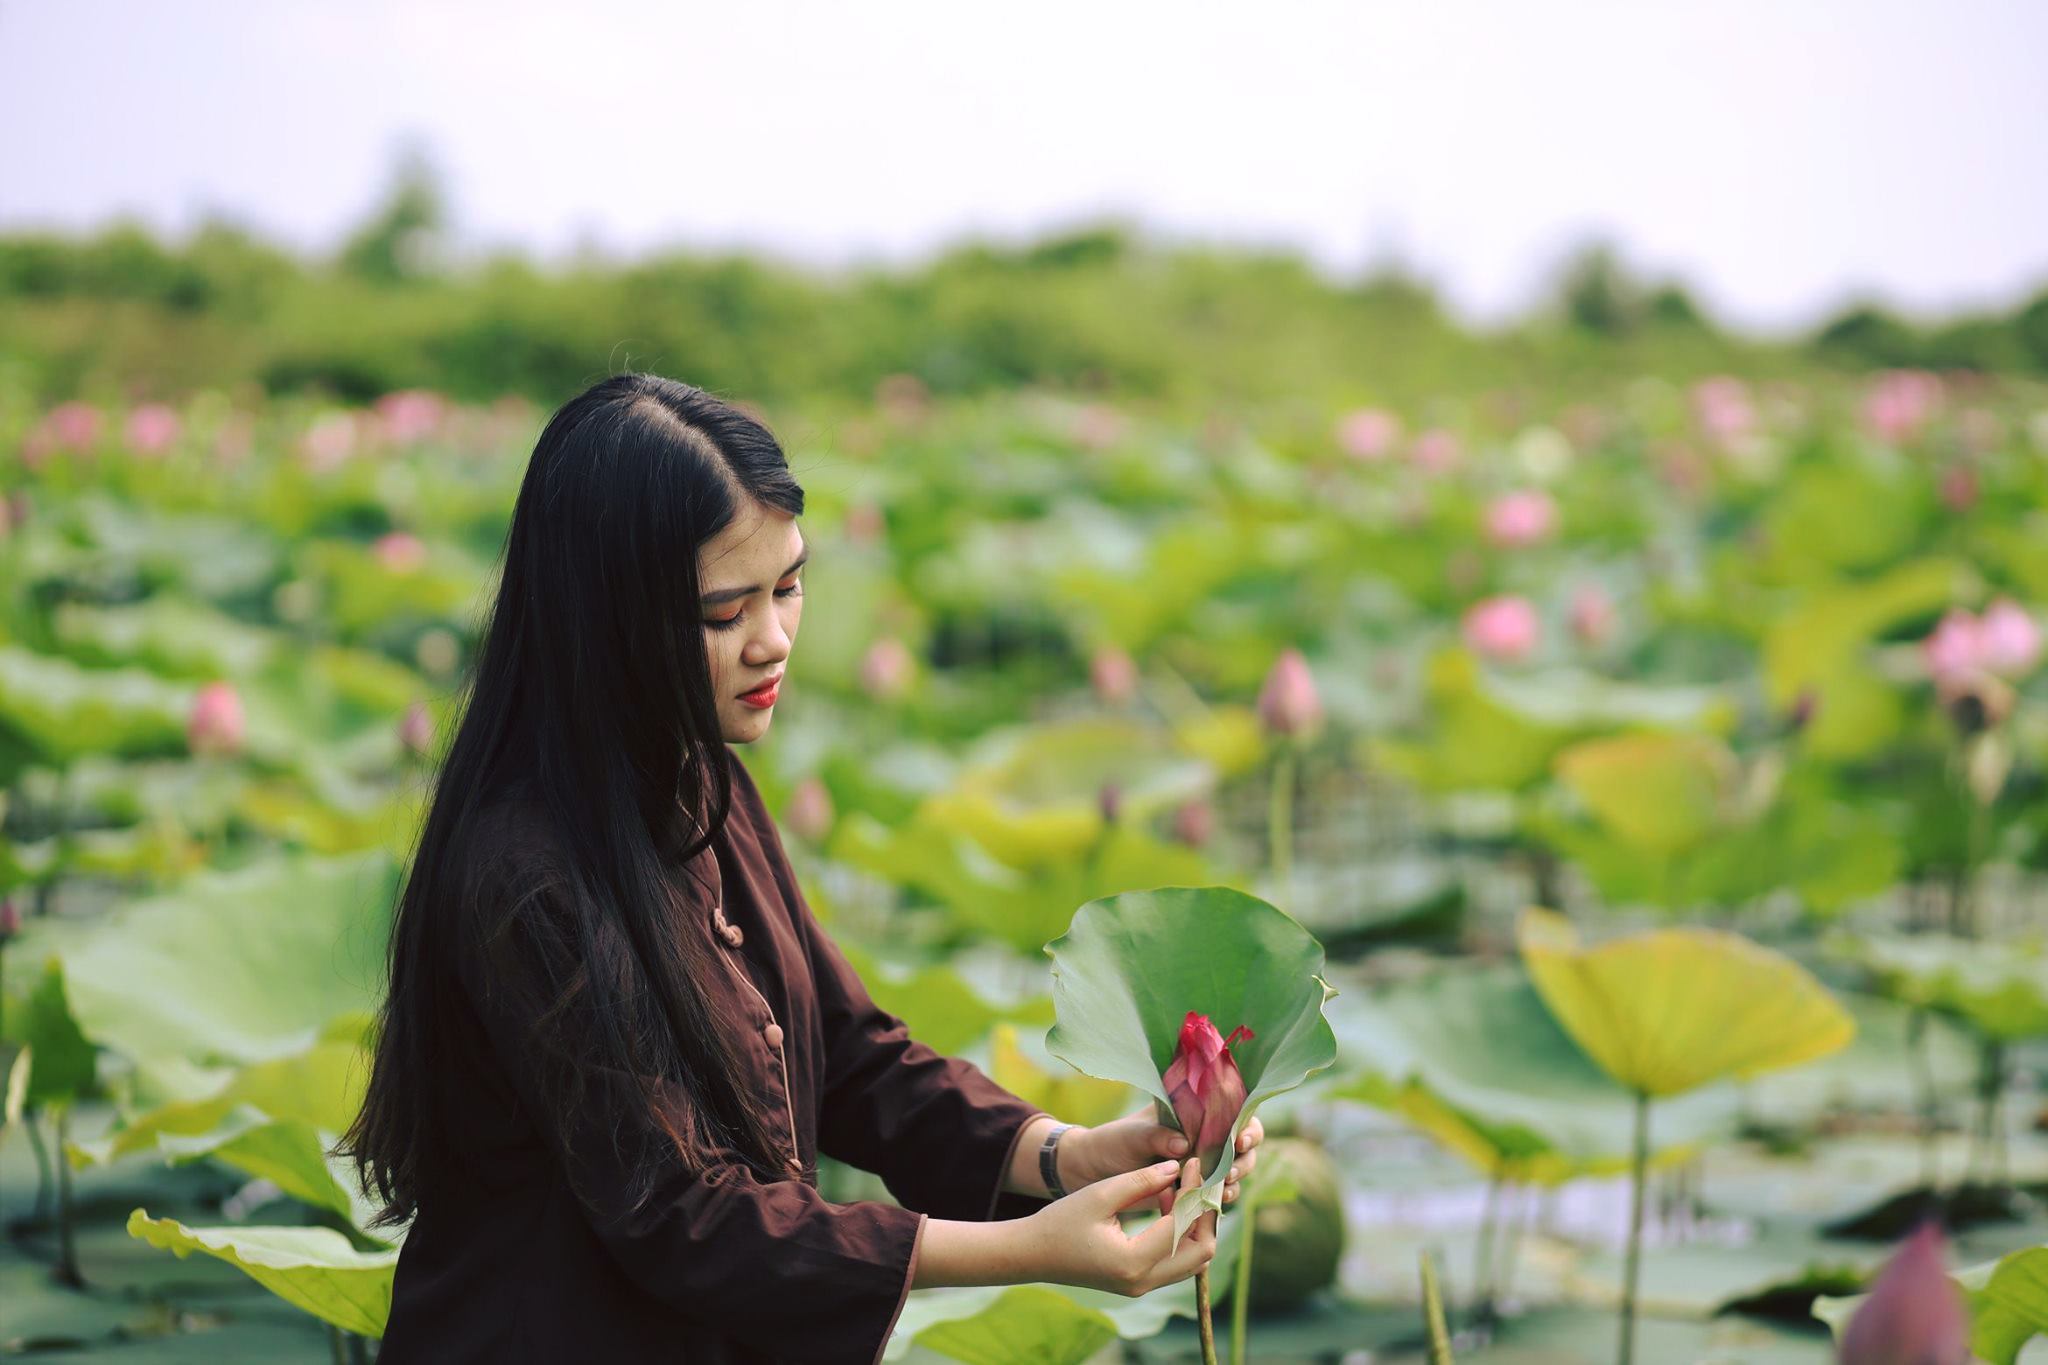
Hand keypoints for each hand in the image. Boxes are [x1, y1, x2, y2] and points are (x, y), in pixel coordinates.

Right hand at [1025, 1157, 1217, 1296]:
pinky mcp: (1140, 1281)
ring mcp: (1143, 1286)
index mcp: (1132, 1262)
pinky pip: (1176, 1260)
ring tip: (1180, 1188)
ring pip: (1193, 1259)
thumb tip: (1177, 1167)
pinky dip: (1180, 1233)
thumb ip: (1141, 1181)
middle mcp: (1143, 1281)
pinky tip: (1164, 1202)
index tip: (1195, 1164)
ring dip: (1194, 1224)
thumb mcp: (1100, 1194)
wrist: (1033, 1254)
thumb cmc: (1060, 1222)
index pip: (1181, 1224)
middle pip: (1201, 1251)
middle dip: (1206, 1214)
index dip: (1193, 1192)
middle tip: (1200, 1180)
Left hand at [1064, 1105, 1264, 1214]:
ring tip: (1224, 1187)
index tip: (1239, 1138)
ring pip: (1235, 1171)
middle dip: (1244, 1158)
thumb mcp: (1131, 1136)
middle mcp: (1202, 1137)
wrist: (1092, 1173)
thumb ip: (1156, 1136)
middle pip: (1244, 1145)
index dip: (1245, 1124)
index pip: (1233, 1112)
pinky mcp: (1192, 1189)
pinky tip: (1214, 1203)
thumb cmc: (1112, 1142)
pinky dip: (1219, 1199)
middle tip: (1230, 1171)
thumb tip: (1182, 1143)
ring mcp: (1200, 1164)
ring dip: (1235, 1180)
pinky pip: (1216, 1195)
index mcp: (1193, 1113)